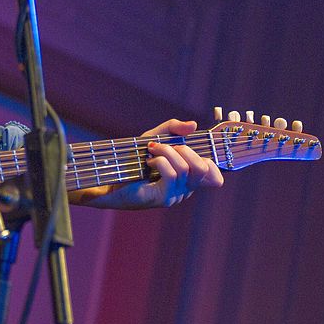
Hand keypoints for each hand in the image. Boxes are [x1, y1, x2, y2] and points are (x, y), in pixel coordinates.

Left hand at [75, 119, 222, 209]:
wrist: (108, 178)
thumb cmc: (132, 160)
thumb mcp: (153, 138)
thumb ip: (172, 129)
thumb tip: (193, 125)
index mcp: (188, 179)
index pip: (215, 177)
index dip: (211, 162)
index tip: (189, 147)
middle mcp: (185, 190)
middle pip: (203, 169)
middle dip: (184, 150)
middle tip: (163, 146)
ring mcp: (176, 196)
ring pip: (185, 168)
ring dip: (166, 152)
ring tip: (151, 152)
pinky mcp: (163, 198)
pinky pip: (172, 174)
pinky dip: (161, 161)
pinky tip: (148, 162)